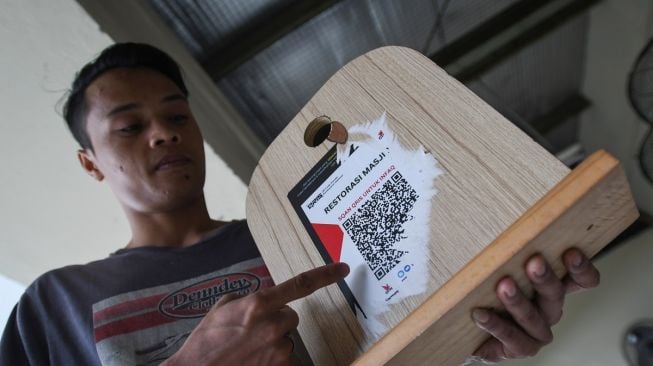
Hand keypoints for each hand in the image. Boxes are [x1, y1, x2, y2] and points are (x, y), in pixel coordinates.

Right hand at [163, 262, 349, 365]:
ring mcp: (278, 349)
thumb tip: (262, 301)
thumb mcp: (221, 308)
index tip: (342, 269)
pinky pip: (283, 358)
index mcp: (258, 304)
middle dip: (276, 321)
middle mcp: (273, 325)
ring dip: (272, 342)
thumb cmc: (204, 343)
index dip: (324, 275)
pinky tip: (252, 360)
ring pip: (285, 339)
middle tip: (252, 331)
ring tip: (247, 349)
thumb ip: (247, 299)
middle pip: (290, 316)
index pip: (300, 285)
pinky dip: (270, 359)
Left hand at [470, 248, 599, 362]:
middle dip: (545, 278)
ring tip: (503, 286)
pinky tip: (480, 313)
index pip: (582, 280)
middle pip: (556, 295)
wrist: (471, 328)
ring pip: (532, 317)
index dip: (581, 268)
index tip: (571, 252)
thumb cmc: (489, 291)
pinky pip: (511, 338)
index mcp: (552, 287)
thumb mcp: (501, 266)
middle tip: (534, 262)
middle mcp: (548, 310)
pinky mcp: (519, 347)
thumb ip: (509, 251)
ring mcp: (536, 331)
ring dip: (518, 302)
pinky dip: (495, 324)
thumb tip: (502, 223)